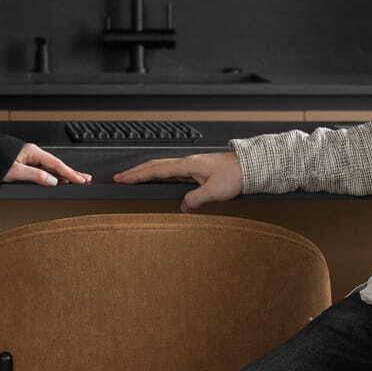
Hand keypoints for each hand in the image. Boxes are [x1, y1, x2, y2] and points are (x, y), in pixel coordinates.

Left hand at [4, 142, 93, 187]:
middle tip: (85, 179)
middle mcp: (32, 152)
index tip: (81, 180)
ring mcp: (28, 156)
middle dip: (71, 172)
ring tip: (75, 179)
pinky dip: (52, 173)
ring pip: (50, 166)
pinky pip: (43, 167)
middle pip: (56, 164)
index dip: (70, 173)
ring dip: (63, 173)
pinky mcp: (23, 160)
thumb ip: (35, 176)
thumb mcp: (15, 172)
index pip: (56, 164)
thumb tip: (52, 181)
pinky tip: (56, 178)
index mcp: (32, 152)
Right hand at [110, 150, 242, 211]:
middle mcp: (187, 163)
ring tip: (135, 179)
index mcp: (187, 165)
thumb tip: (182, 207)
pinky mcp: (198, 170)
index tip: (122, 178)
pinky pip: (173, 172)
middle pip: (155, 166)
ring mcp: (192, 165)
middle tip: (121, 178)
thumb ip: (195, 200)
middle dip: (136, 172)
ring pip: (163, 168)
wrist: (251, 166)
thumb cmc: (236, 174)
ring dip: (147, 173)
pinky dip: (161, 175)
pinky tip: (161, 181)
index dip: (137, 174)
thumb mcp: (214, 192)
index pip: (155, 169)